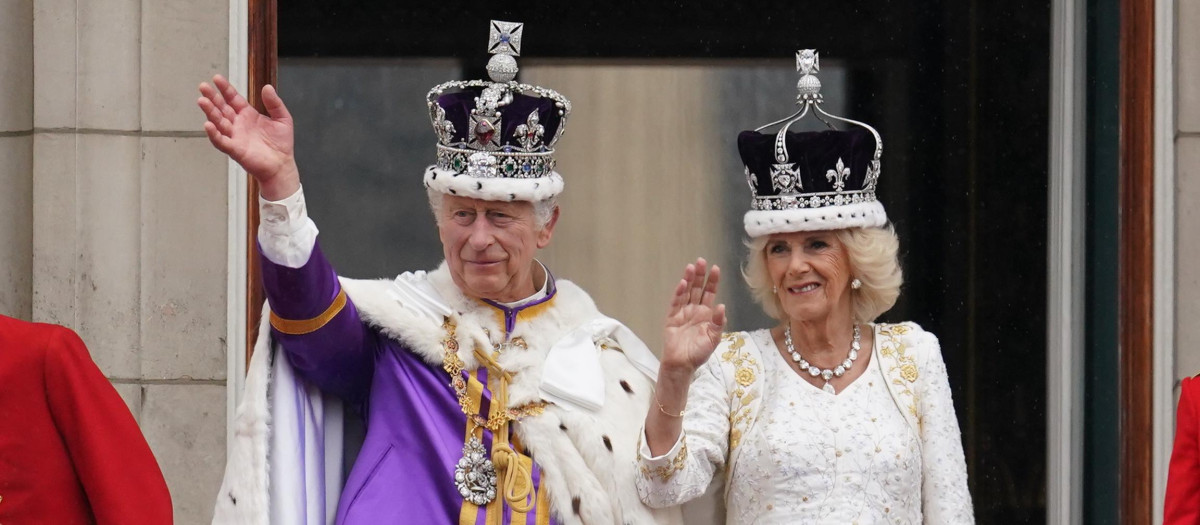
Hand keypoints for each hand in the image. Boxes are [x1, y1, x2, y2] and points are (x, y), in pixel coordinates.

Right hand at [197, 75, 299, 199]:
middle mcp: (238, 124)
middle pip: (222, 108)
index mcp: (248, 115)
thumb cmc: (281, 144)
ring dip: (210, 112)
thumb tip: (267, 87)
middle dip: (212, 97)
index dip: (225, 89)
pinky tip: (208, 125)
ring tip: (202, 101)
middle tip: (203, 87)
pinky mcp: (235, 149)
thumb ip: (274, 103)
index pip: (233, 99)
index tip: (216, 79)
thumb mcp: (283, 119)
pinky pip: (221, 141)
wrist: (282, 165)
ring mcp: (235, 136)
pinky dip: (214, 134)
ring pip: (218, 122)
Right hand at [661, 258, 726, 376]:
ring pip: (686, 292)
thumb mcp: (714, 338)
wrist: (682, 364)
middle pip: (697, 288)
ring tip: (691, 267)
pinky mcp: (672, 317)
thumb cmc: (699, 353)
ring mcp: (682, 312)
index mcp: (706, 314)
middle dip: (700, 275)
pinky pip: (676, 303)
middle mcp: (694, 310)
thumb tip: (722, 306)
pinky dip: (679, 293)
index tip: (715, 268)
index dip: (712, 281)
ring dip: (688, 279)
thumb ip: (718, 323)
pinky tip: (683, 283)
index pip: (710, 293)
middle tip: (701, 261)